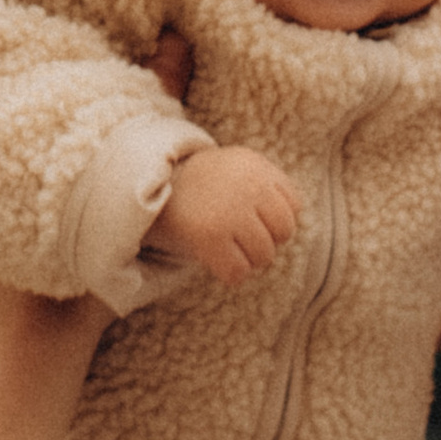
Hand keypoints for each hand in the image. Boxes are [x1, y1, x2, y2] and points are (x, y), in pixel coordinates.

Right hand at [146, 142, 299, 284]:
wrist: (147, 185)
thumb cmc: (198, 184)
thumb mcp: (235, 167)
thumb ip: (266, 184)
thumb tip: (294, 221)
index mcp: (255, 166)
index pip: (293, 206)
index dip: (274, 219)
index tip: (253, 218)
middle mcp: (247, 186)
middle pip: (283, 233)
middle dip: (265, 240)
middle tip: (240, 237)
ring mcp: (229, 212)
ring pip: (264, 256)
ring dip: (248, 259)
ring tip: (227, 247)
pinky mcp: (209, 237)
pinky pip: (239, 272)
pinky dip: (230, 273)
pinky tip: (216, 260)